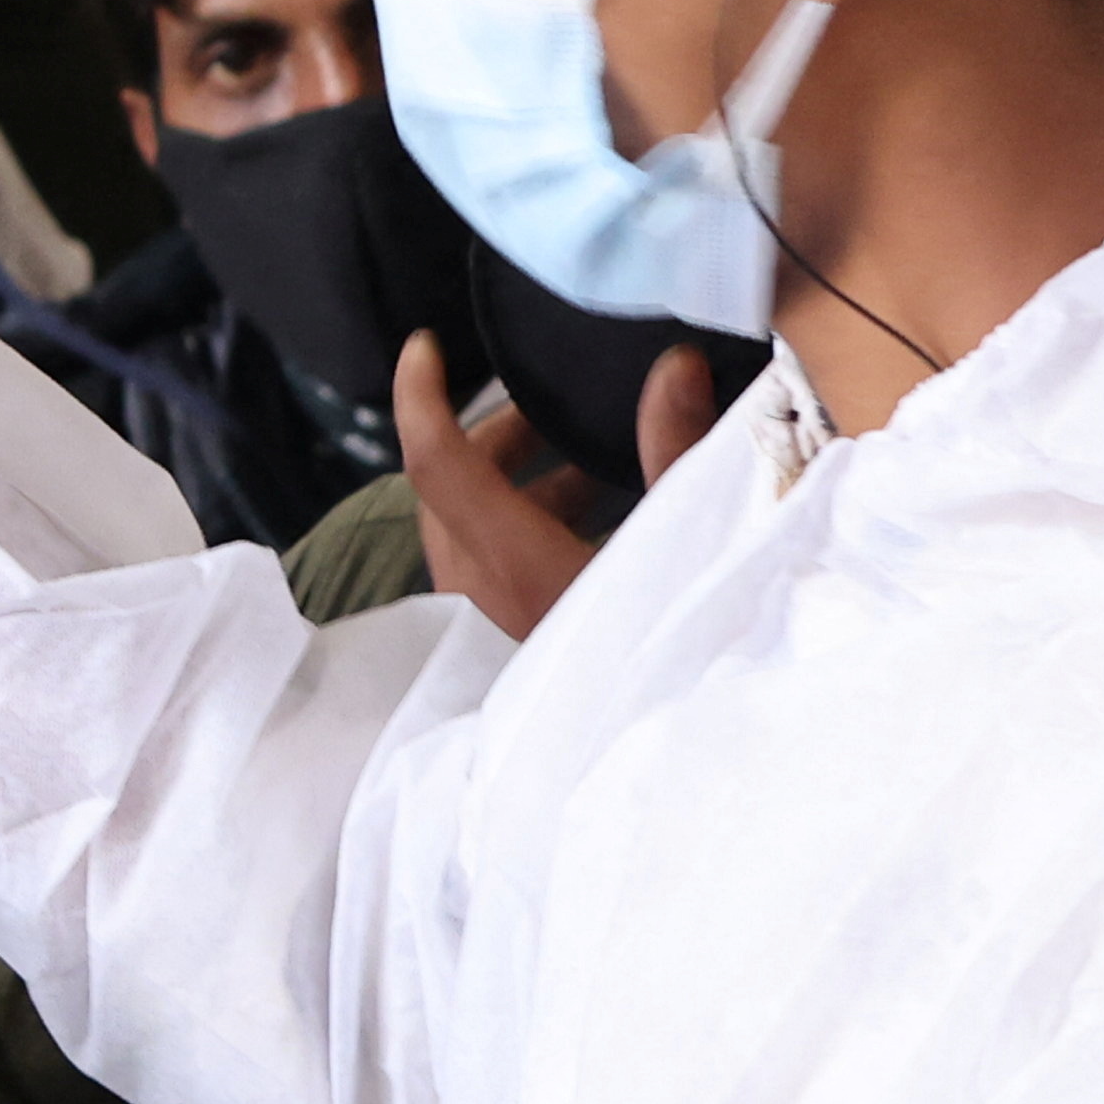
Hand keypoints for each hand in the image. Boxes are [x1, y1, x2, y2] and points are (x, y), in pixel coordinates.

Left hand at [389, 325, 725, 636]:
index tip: (422, 347)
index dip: (420, 397)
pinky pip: (489, 557)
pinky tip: (592, 511)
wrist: (655, 756)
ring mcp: (482, 616)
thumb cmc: (671, 646)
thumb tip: (676, 366)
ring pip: (468, 522)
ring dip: (515, 477)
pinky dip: (524, 517)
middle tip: (550, 404)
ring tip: (585, 452)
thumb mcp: (682, 539)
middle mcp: (478, 586)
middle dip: (493, 432)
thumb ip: (676, 452)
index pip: (435, 461)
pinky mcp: (500, 636)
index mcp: (510, 558)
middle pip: (449, 483)